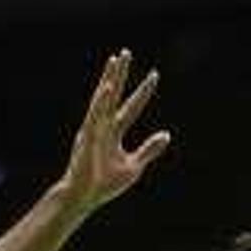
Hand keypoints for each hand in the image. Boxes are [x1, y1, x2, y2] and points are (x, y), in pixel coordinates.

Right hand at [61, 49, 170, 208]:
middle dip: (119, 74)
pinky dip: (102, 102)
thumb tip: (167, 134)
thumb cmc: (105, 183)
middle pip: (114, 95)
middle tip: (125, 53)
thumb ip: (148, 150)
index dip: (143, 92)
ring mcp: (94, 130)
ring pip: (103, 99)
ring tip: (115, 60)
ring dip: (109, 79)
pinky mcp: (87, 138)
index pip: (132, 107)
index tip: (154, 74)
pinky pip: (95, 116)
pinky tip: (109, 87)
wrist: (84, 197)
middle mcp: (103, 126)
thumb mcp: (134, 166)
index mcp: (114, 132)